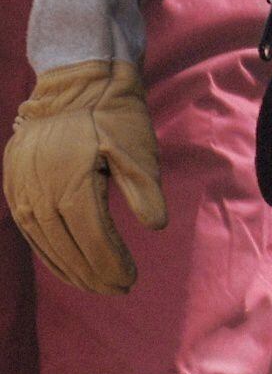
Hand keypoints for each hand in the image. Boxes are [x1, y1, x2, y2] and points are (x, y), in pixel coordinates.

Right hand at [5, 61, 163, 296]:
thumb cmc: (113, 116)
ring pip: (42, 239)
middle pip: (65, 244)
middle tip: (116, 290)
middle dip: (91, 272)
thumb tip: (155, 227)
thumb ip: (145, 190)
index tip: (131, 280)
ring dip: (66, 267)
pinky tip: (61, 262)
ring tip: (92, 285)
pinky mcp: (13, 181)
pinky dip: (44, 248)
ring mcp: (21, 186)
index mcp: (72, 182)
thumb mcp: (139, 150)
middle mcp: (40, 189)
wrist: (73, 83)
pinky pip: (26, 225)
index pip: (92, 237)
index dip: (111, 263)